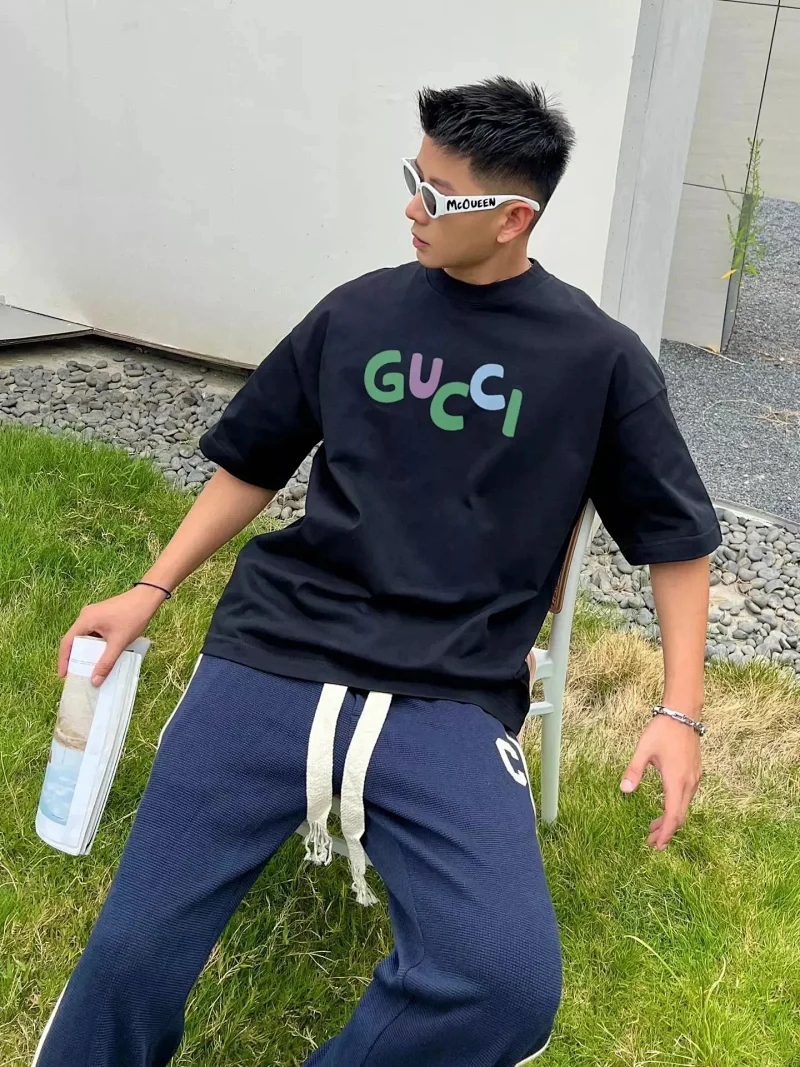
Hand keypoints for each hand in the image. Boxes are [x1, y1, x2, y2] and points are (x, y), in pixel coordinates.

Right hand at [58, 585, 167, 686]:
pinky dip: (94, 644)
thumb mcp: (118, 643)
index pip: (67, 643)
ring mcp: (93, 614)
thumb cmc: (133, 617)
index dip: (63, 660)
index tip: (63, 676)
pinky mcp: (102, 615)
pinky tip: (101, 655)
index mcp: (85, 620)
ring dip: (86, 651)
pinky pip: (93, 632)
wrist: (147, 599)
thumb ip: (106, 662)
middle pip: (74, 640)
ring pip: (85, 637)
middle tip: (76, 674)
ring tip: (88, 668)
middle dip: (75, 658)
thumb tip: (95, 681)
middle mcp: (85, 615)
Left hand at [619, 712, 701, 849]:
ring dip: (670, 820)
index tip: (656, 845)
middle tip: (651, 843)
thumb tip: (624, 790)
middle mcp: (689, 783)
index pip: (672, 815)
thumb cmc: (662, 730)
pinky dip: (675, 808)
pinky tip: (664, 808)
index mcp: (676, 780)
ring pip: (684, 807)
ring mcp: (694, 778)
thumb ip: (634, 770)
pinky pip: (686, 797)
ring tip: (653, 828)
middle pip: (679, 815)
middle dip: (665, 831)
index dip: (664, 832)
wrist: (684, 713)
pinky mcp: (695, 773)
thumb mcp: (643, 749)